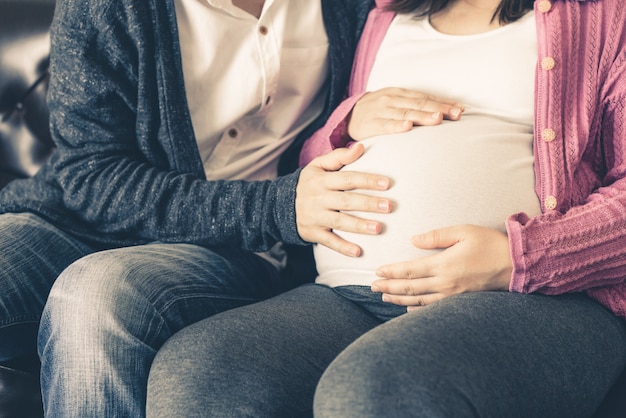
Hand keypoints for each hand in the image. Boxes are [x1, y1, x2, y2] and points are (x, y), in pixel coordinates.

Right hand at [296, 143, 391, 256]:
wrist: (279, 204)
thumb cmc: (308, 183)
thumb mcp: (318, 165)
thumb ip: (339, 156)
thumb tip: (361, 147)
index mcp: (321, 180)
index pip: (347, 179)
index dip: (367, 180)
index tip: (387, 183)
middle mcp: (318, 198)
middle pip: (346, 201)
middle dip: (368, 204)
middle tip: (389, 206)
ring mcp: (315, 217)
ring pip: (339, 222)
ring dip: (359, 226)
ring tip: (378, 228)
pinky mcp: (312, 233)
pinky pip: (329, 241)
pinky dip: (342, 247)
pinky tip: (358, 252)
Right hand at [347, 87, 464, 140]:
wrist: (347, 117)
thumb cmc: (378, 112)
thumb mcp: (396, 103)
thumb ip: (416, 107)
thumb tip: (445, 113)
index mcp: (400, 93)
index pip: (425, 97)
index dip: (443, 103)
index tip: (461, 109)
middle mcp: (392, 99)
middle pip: (419, 104)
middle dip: (439, 109)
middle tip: (456, 114)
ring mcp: (380, 111)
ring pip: (405, 113)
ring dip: (422, 116)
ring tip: (438, 119)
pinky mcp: (370, 124)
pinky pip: (385, 125)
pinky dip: (396, 126)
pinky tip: (407, 127)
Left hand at [371, 225, 511, 308]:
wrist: (516, 265)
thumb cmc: (490, 245)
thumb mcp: (463, 231)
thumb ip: (436, 236)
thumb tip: (413, 240)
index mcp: (443, 265)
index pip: (409, 271)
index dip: (391, 273)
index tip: (377, 272)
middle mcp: (445, 284)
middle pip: (409, 288)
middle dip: (389, 288)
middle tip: (372, 287)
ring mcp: (452, 296)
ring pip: (418, 301)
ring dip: (398, 299)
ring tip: (384, 297)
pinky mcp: (460, 302)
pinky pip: (433, 308)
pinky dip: (417, 309)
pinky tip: (408, 308)